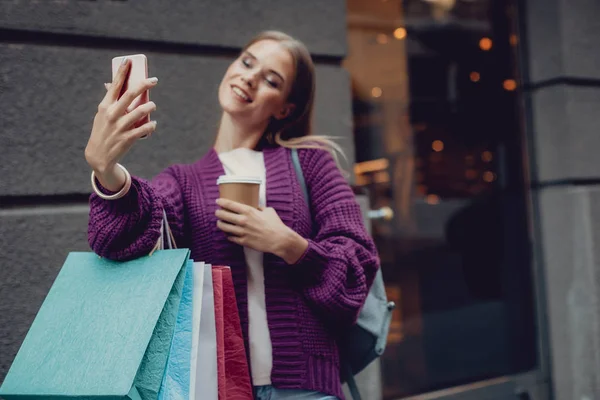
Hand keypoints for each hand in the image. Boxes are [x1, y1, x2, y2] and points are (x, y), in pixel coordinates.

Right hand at [85, 58, 157, 177]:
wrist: (98, 155)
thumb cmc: (103, 130)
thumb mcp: (102, 114)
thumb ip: (110, 100)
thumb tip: (111, 83)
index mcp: (105, 106)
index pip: (115, 85)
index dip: (123, 71)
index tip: (130, 60)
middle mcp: (112, 114)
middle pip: (131, 94)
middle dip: (144, 84)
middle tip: (154, 80)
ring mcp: (120, 127)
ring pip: (140, 111)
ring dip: (150, 106)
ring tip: (152, 105)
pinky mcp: (128, 138)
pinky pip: (144, 128)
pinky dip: (151, 124)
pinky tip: (152, 123)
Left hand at [215, 198, 308, 263]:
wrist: (279, 239)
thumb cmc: (275, 224)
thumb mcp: (269, 211)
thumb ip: (260, 208)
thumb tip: (257, 207)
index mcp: (249, 211)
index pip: (230, 205)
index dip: (222, 202)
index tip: (218, 201)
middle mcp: (243, 221)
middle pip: (223, 215)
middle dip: (218, 213)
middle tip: (217, 212)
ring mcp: (242, 232)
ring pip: (224, 227)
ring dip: (220, 224)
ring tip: (220, 223)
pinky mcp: (243, 241)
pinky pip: (230, 238)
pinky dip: (228, 235)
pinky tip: (228, 234)